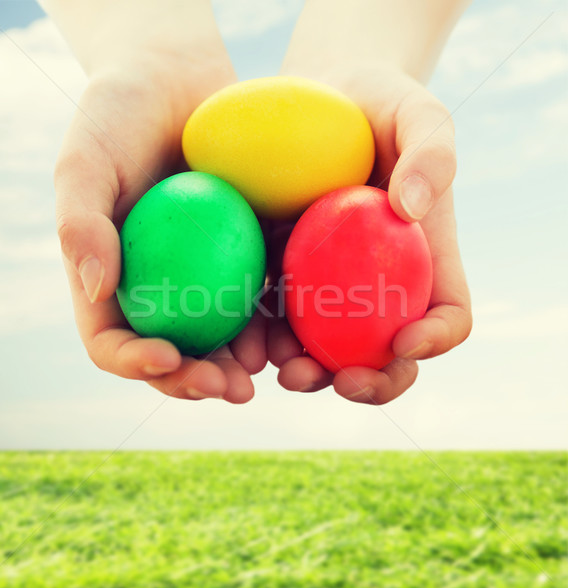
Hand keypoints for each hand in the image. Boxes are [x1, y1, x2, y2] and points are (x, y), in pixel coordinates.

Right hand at [54, 18, 257, 402]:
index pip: (113, 340)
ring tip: (270, 370)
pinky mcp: (245, 255)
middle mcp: (158, 288)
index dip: (135, 362)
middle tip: (233, 389)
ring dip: (243, 363)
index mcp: (113, 280)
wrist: (177, 81)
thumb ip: (80, 222)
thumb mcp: (87, 159)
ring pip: (221, 337)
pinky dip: (276, 318)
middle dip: (198, 381)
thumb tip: (97, 288)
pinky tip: (297, 328)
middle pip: (173, 354)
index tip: (167, 358)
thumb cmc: (121, 115)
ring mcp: (203, 276)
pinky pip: (260, 295)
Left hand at [264, 65, 471, 403]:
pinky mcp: (282, 274)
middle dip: (369, 381)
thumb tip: (411, 209)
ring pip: (325, 349)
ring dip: (308, 372)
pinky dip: (263, 338)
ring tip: (282, 368)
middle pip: (386, 352)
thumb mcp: (417, 112)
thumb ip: (431, 153)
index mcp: (422, 259)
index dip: (436, 338)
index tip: (406, 341)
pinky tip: (244, 340)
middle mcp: (378, 284)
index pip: (447, 313)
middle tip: (339, 379)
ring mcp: (329, 286)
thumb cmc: (377, 107)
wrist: (319, 100)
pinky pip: (274, 317)